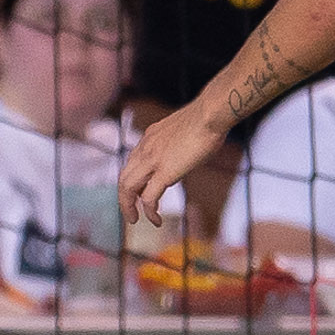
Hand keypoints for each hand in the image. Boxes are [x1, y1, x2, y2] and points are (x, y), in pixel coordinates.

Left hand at [117, 101, 223, 236]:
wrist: (210, 114)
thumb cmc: (207, 118)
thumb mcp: (185, 130)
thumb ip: (178, 143)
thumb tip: (185, 153)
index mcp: (150, 137)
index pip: (132, 162)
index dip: (132, 180)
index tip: (138, 192)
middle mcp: (145, 148)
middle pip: (124, 177)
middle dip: (124, 198)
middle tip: (130, 213)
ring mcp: (152, 160)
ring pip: (128, 187)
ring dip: (128, 207)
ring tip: (135, 220)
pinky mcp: (164, 172)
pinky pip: (149, 197)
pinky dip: (149, 211)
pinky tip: (155, 220)